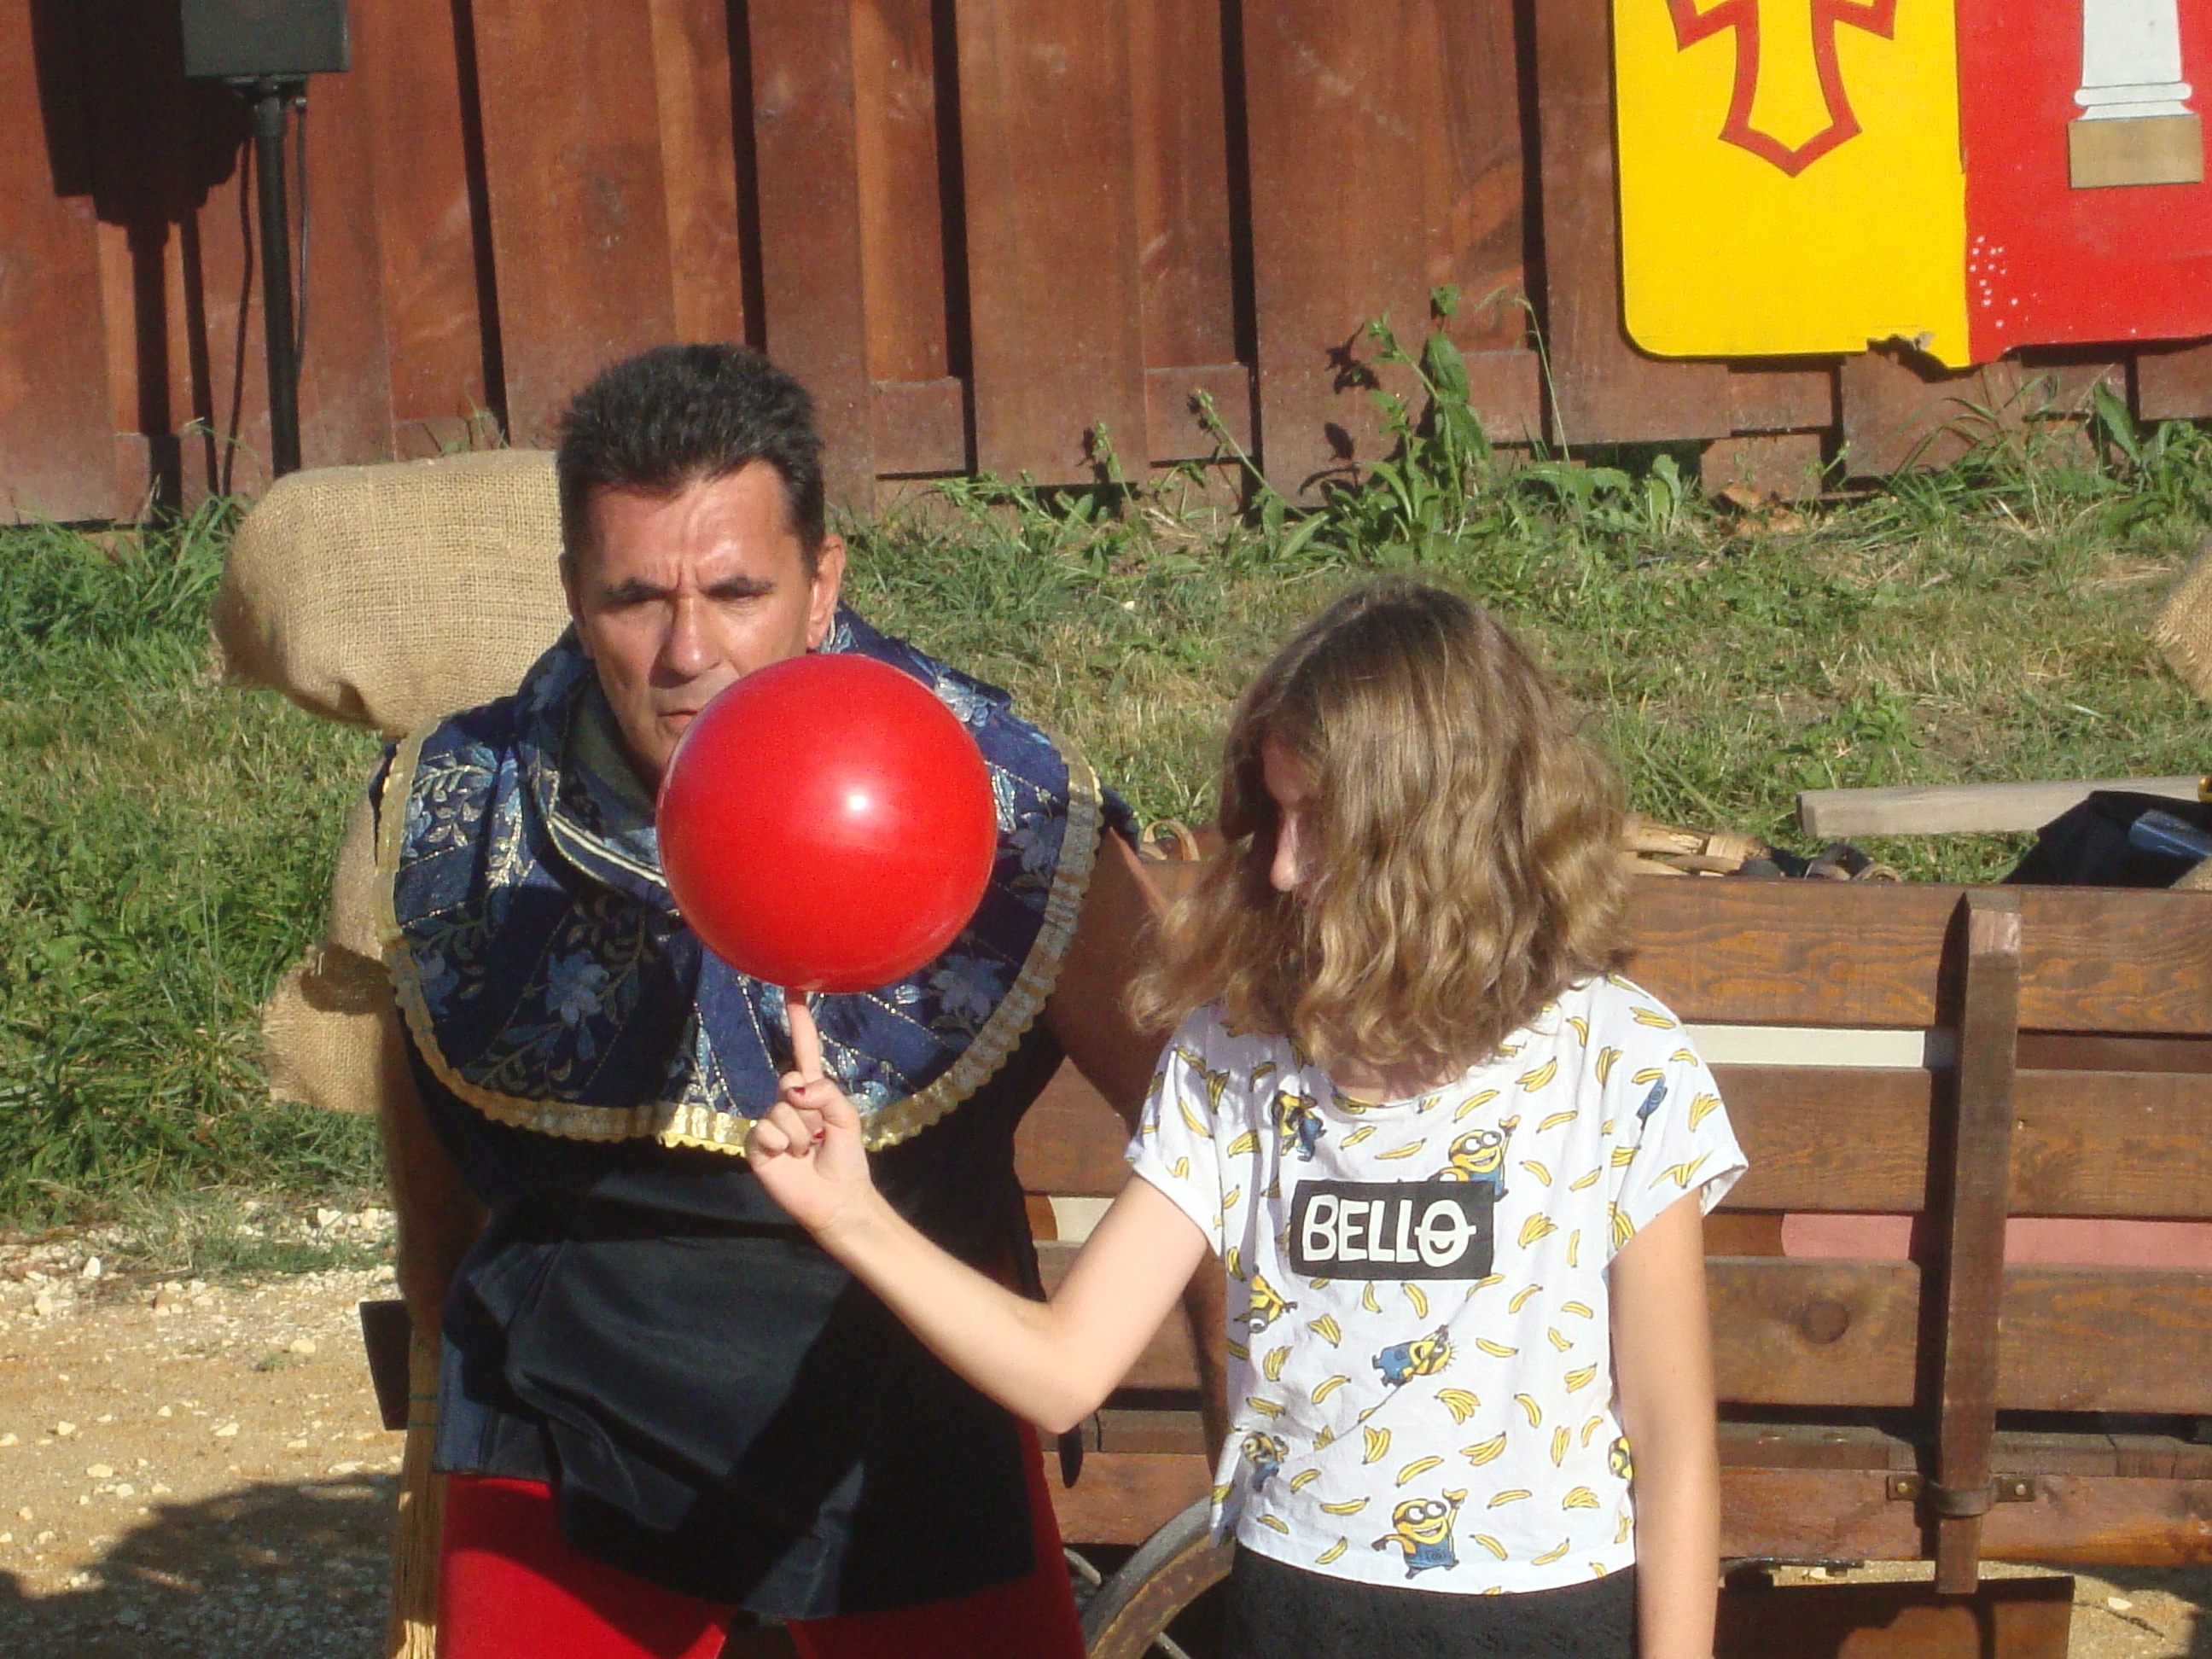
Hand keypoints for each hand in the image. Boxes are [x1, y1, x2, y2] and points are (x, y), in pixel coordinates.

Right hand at [747, 994, 877, 1236]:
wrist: (838, 1198)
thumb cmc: (847, 1158)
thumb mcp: (847, 1117)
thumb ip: (826, 1093)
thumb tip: (794, 1090)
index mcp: (813, 1092)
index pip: (803, 1050)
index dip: (798, 1021)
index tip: (793, 987)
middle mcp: (788, 1102)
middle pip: (791, 1083)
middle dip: (810, 1108)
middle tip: (819, 1134)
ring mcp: (770, 1122)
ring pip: (781, 1110)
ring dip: (800, 1133)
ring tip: (807, 1151)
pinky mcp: (757, 1144)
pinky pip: (766, 1131)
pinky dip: (782, 1144)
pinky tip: (789, 1158)